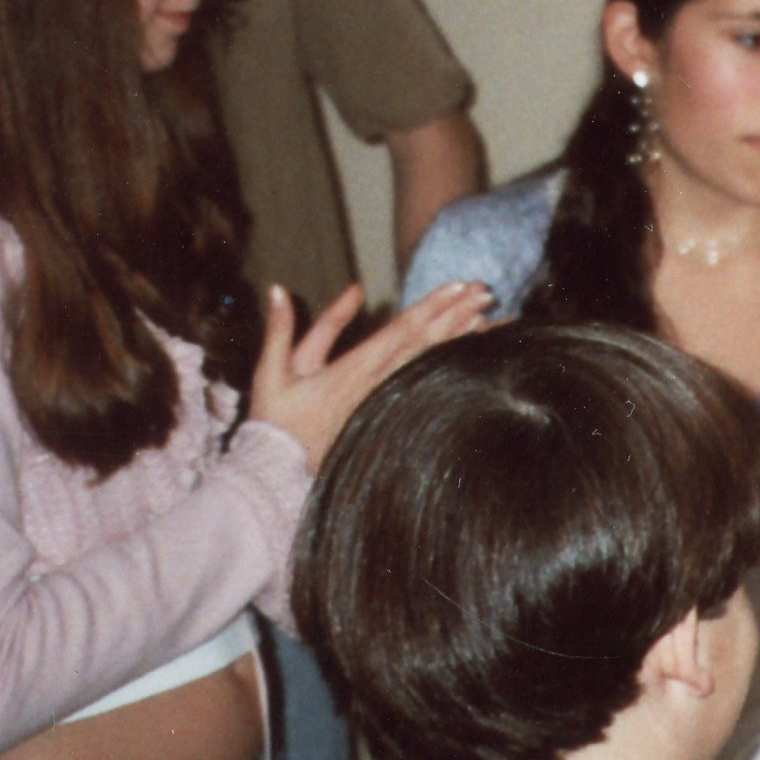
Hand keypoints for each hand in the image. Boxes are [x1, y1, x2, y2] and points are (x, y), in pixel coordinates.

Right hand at [247, 279, 490, 466]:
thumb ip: (280, 328)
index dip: (433, 306)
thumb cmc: (275, 421)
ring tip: (487, 315)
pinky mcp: (387, 415)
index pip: (401, 330)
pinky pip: (424, 384)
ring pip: (429, 363)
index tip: (459, 286)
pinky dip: (447, 366)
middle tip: (484, 290)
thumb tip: (278, 289)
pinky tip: (466, 353)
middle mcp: (377, 384)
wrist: (279, 473)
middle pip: (425, 342)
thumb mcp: (271, 371)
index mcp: (353, 369)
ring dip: (458, 337)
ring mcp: (384, 401)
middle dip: (456, 313)